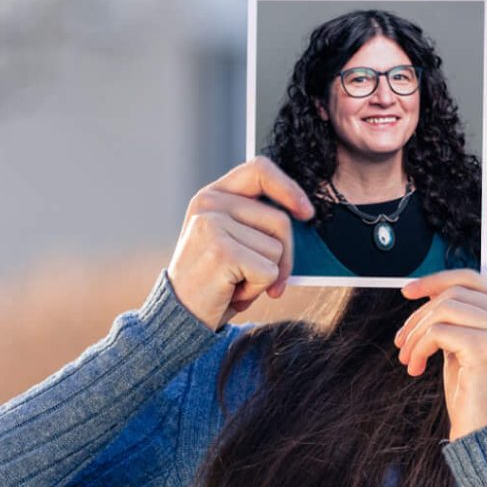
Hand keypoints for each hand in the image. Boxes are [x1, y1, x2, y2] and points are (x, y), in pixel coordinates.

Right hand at [165, 156, 314, 328]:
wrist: (180, 316)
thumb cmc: (214, 281)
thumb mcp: (232, 241)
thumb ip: (257, 223)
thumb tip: (304, 215)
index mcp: (211, 196)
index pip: (258, 169)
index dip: (288, 188)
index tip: (306, 213)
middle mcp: (209, 204)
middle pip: (280, 220)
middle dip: (283, 256)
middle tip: (263, 278)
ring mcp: (213, 226)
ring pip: (277, 249)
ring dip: (265, 277)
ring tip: (235, 283)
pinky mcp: (222, 252)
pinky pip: (269, 271)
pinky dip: (257, 290)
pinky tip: (232, 293)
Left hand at [393, 269, 486, 441]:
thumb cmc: (476, 396)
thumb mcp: (467, 347)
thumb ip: (458, 319)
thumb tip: (428, 292)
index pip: (473, 279)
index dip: (436, 282)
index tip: (408, 292)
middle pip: (455, 292)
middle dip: (419, 315)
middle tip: (402, 342)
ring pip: (444, 308)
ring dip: (416, 333)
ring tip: (409, 358)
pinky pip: (439, 330)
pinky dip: (420, 347)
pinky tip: (416, 368)